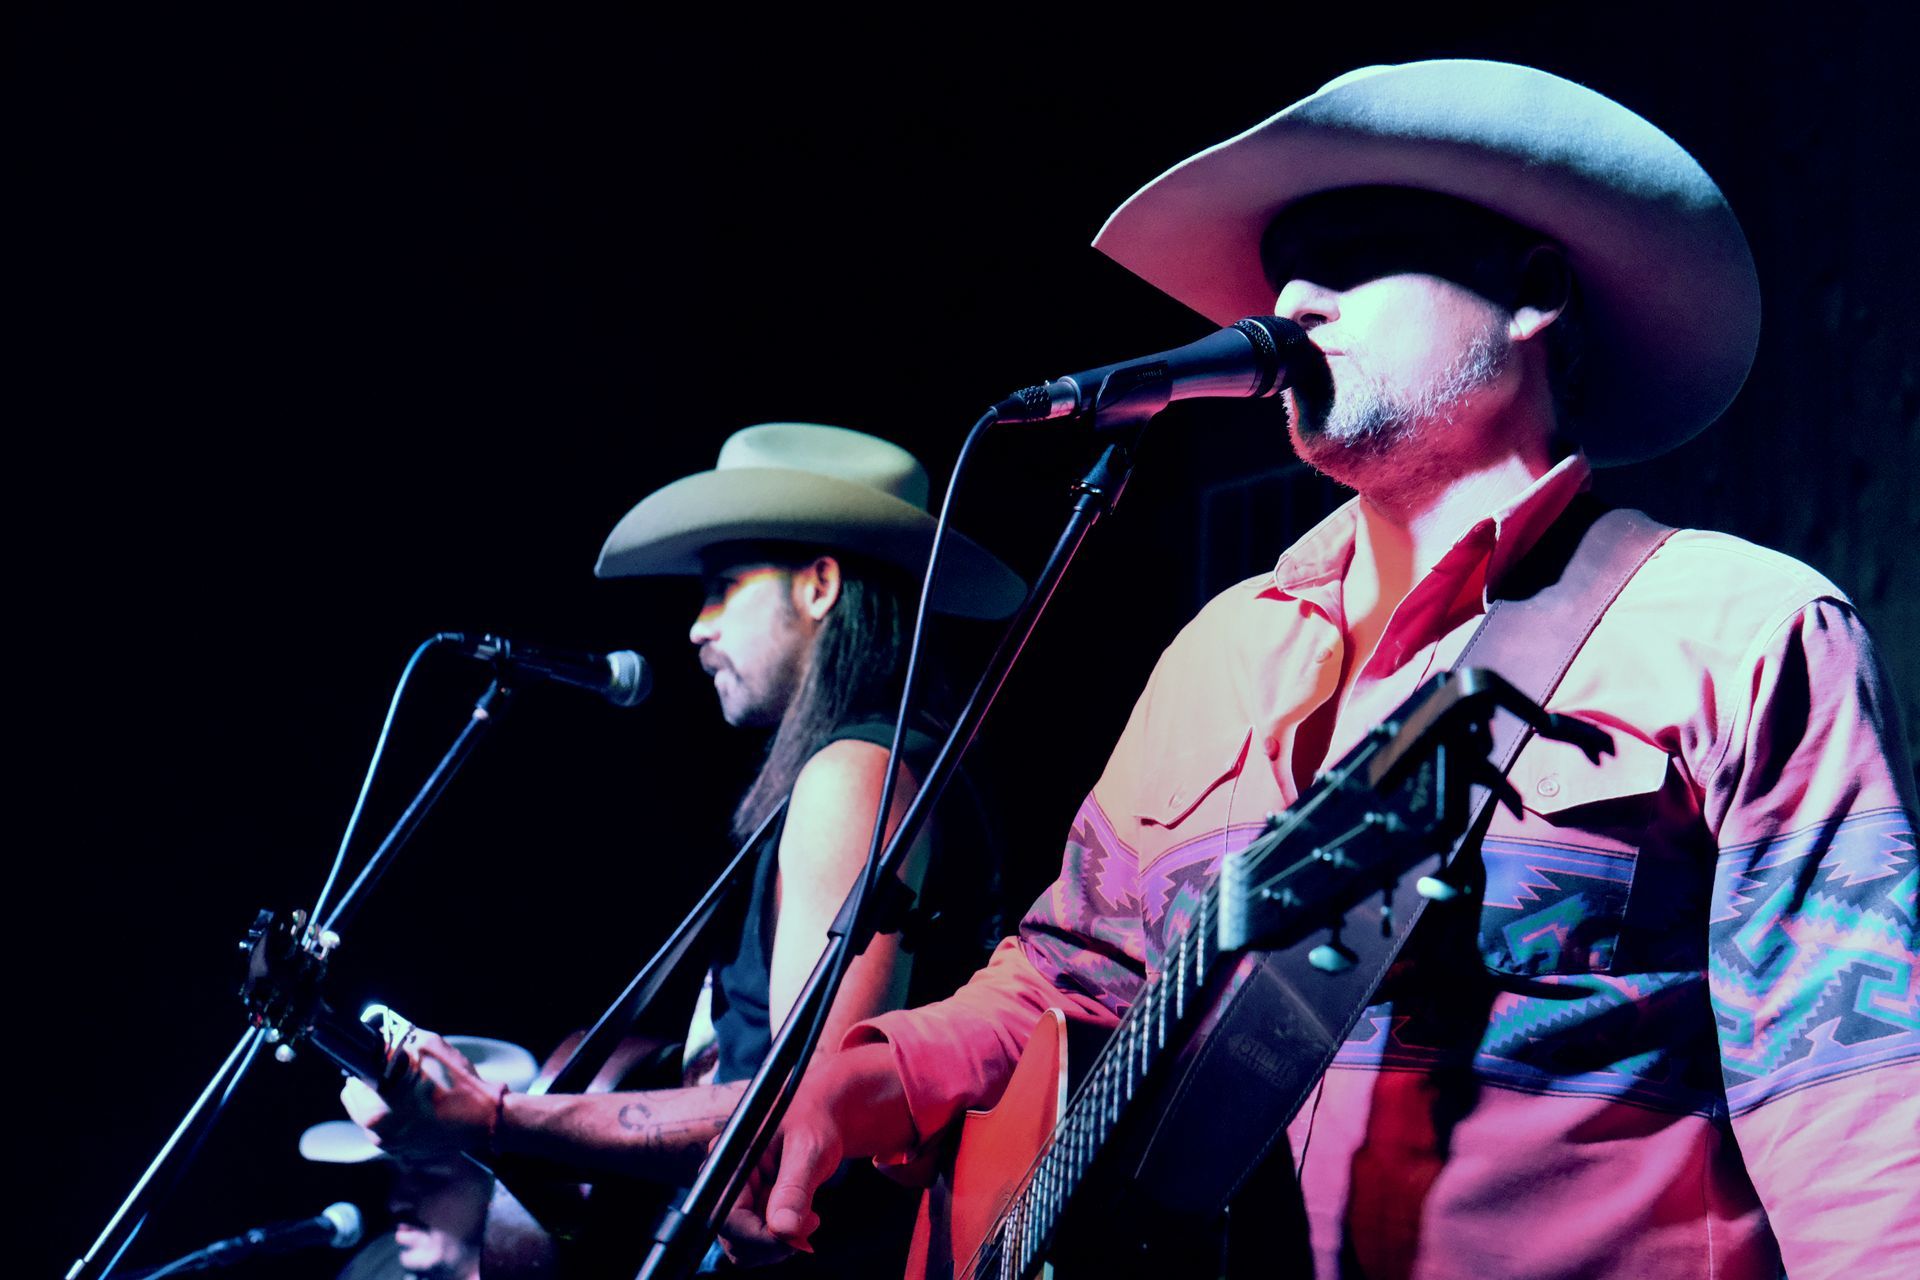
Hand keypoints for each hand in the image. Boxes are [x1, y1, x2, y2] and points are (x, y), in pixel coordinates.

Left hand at [340, 1029, 503, 1157]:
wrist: (486, 1118)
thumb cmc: (458, 1084)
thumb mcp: (428, 1048)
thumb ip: (398, 1039)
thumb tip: (380, 1034)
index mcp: (375, 1112)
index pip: (351, 1086)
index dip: (364, 1068)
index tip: (378, 1061)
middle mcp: (378, 1135)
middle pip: (358, 1103)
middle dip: (372, 1085)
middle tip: (395, 1073)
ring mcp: (392, 1147)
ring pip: (374, 1116)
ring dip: (384, 1101)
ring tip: (411, 1089)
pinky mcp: (406, 1152)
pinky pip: (391, 1128)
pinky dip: (399, 1116)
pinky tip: (420, 1105)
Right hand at [719, 1045, 910, 1259]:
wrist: (826, 1111)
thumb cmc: (815, 1119)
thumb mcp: (808, 1149)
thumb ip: (794, 1189)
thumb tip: (783, 1230)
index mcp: (730, 1159)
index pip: (728, 1217)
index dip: (758, 1237)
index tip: (793, 1239)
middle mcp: (727, 1179)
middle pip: (733, 1238)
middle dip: (771, 1242)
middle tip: (810, 1224)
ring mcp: (739, 1194)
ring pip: (746, 1244)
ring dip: (778, 1243)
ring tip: (810, 1218)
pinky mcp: (753, 1204)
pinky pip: (760, 1238)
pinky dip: (783, 1238)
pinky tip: (804, 1218)